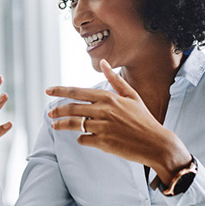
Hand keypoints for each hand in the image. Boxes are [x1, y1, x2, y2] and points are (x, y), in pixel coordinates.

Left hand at [46, 59, 190, 183]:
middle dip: (57, 110)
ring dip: (61, 125)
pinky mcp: (103, 142)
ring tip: (55, 125)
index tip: (48, 90)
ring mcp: (103, 127)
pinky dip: (81, 139)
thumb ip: (115, 80)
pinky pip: (83, 139)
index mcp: (109, 97)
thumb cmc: (143, 119)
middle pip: (72, 108)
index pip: (77, 92)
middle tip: (50, 113)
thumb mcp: (131, 96)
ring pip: (74, 124)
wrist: (156, 143)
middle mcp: (104, 110)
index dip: (60, 91)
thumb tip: (104, 62)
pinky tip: (82, 138)